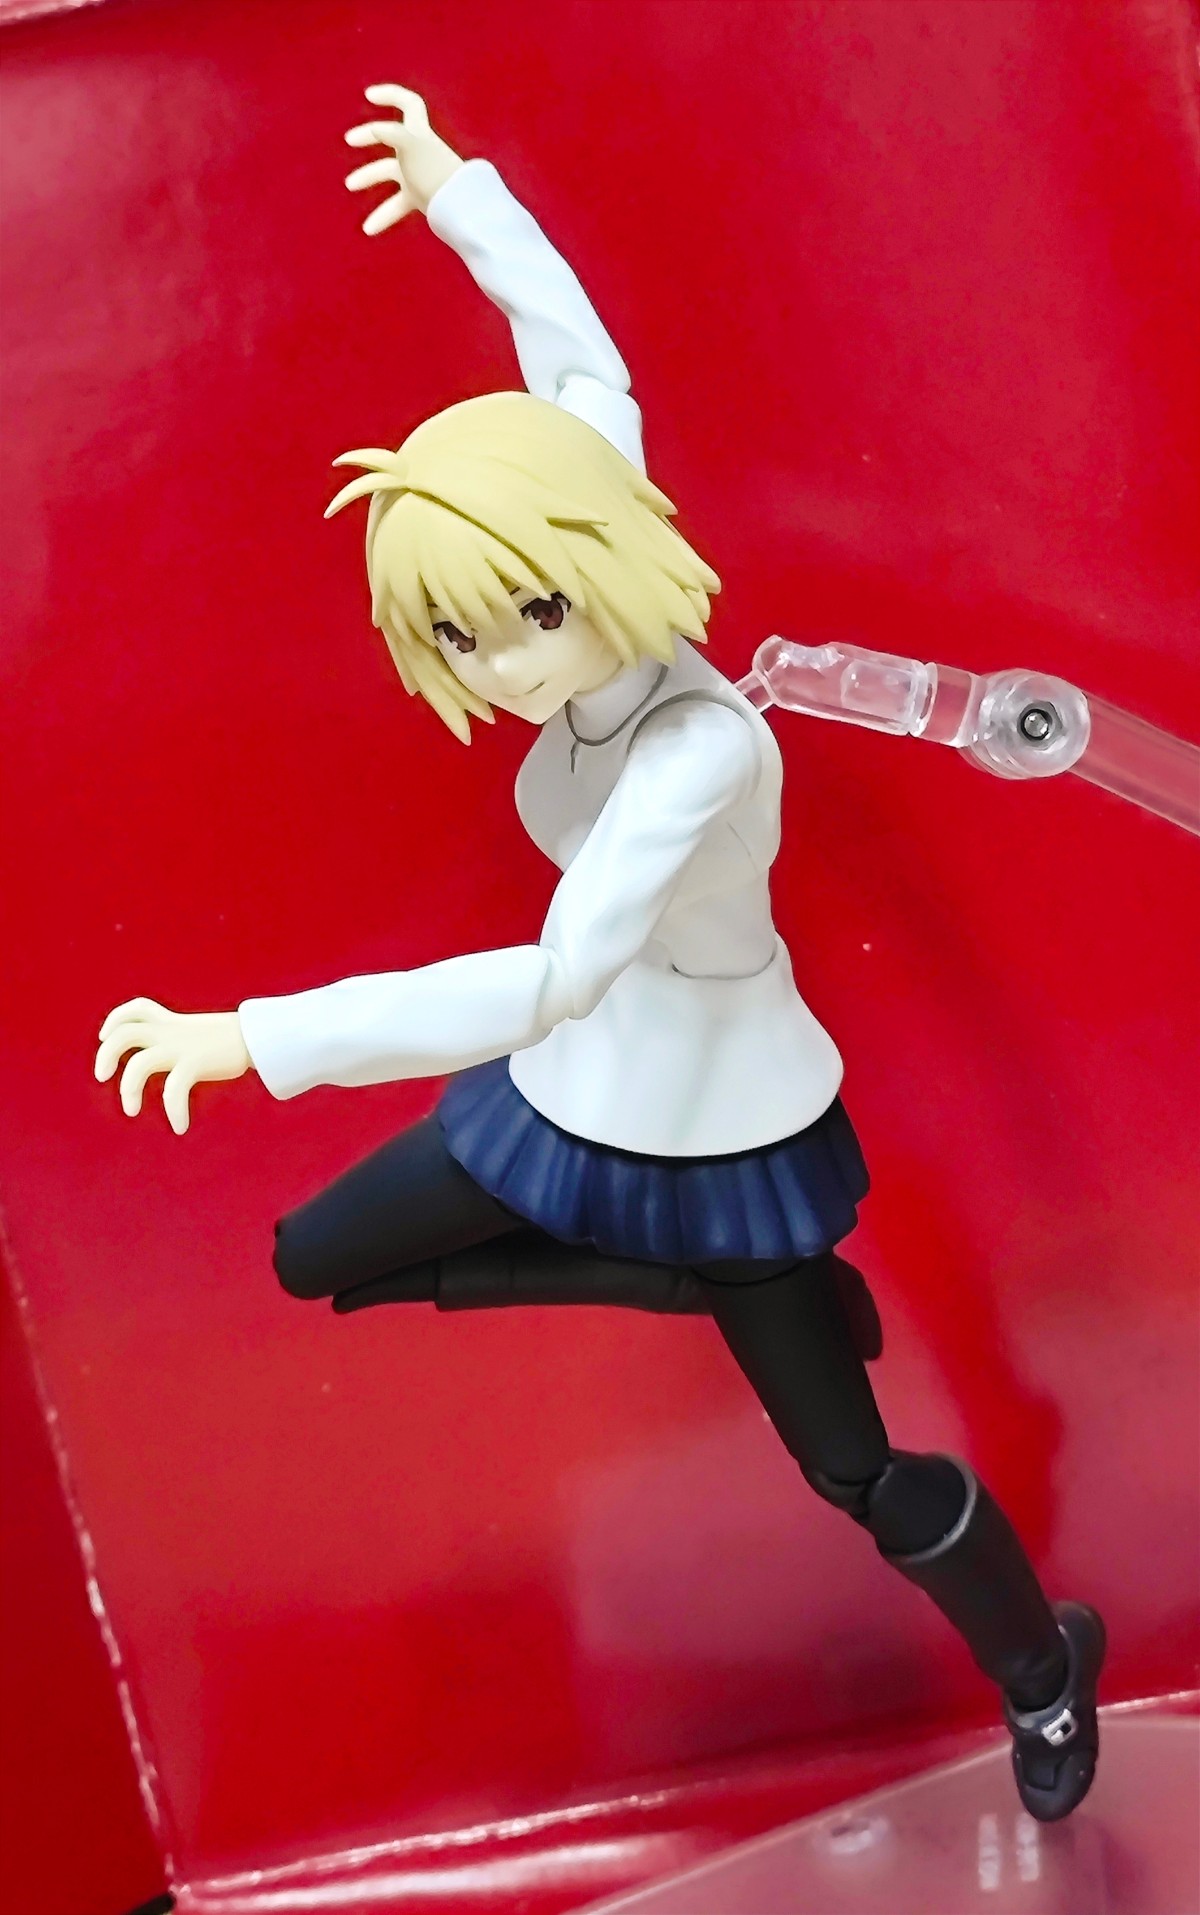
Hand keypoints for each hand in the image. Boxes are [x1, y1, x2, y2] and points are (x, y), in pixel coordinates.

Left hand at [95, 999, 250, 1135]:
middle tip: (102, 1077)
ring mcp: (181, 1048)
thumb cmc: (232, 1042)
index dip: (114, 1021)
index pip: (136, 1010)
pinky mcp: (195, 1063)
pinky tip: (180, 1126)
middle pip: (123, 1034)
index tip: (106, 1036)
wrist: (259, 1036)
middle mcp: (171, 1033)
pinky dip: (173, 1110)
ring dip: (127, 1089)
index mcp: (171, 1023)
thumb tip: (176, 1058)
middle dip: (104, 1056)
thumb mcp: (199, 1035)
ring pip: (139, 1063)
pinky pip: (174, 1089)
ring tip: (131, 1110)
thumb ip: (182, 1040)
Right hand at [344, 84, 464, 233]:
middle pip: (390, 137)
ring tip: (349, 185)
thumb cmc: (436, 173)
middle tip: (350, 141)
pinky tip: (368, 230)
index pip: (408, 104)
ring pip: (388, 171)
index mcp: (419, 133)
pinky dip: (383, 216)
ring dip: (368, 176)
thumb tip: (376, 128)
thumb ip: (394, 134)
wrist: (460, 208)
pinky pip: (397, 204)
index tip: (369, 95)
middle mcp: (418, 151)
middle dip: (368, 137)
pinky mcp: (421, 196)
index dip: (390, 94)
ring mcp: (419, 174)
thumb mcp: (413, 149)